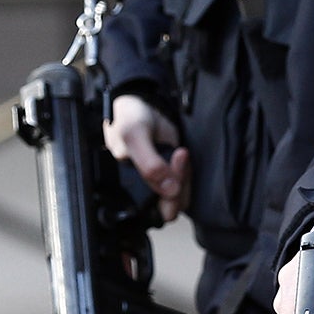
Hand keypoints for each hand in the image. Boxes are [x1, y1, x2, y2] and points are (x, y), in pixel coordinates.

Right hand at [103, 94, 190, 221]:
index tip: (169, 167)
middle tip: (177, 155)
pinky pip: (185, 184)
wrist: (140, 102)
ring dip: (184, 176)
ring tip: (178, 152)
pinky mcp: (171, 172)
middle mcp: (143, 189)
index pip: (152, 211)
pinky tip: (180, 153)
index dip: (165, 197)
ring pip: (179, 197)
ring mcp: (159, 182)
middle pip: (169, 207)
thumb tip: (170, 190)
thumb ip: (149, 165)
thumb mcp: (133, 137)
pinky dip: (187, 171)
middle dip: (178, 183)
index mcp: (126, 189)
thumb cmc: (129, 118)